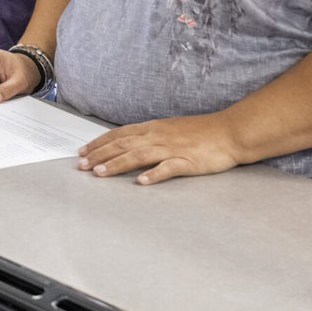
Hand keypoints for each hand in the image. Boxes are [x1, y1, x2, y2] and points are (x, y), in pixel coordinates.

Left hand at [76, 114, 241, 184]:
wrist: (230, 132)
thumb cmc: (200, 132)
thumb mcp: (170, 129)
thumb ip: (149, 136)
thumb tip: (128, 144)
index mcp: (153, 128)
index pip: (119, 134)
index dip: (99, 143)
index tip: (82, 151)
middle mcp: (158, 136)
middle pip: (123, 145)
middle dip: (100, 155)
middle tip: (81, 166)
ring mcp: (172, 148)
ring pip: (139, 155)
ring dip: (117, 164)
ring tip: (100, 174)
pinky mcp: (188, 162)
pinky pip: (168, 168)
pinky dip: (154, 175)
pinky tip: (142, 182)